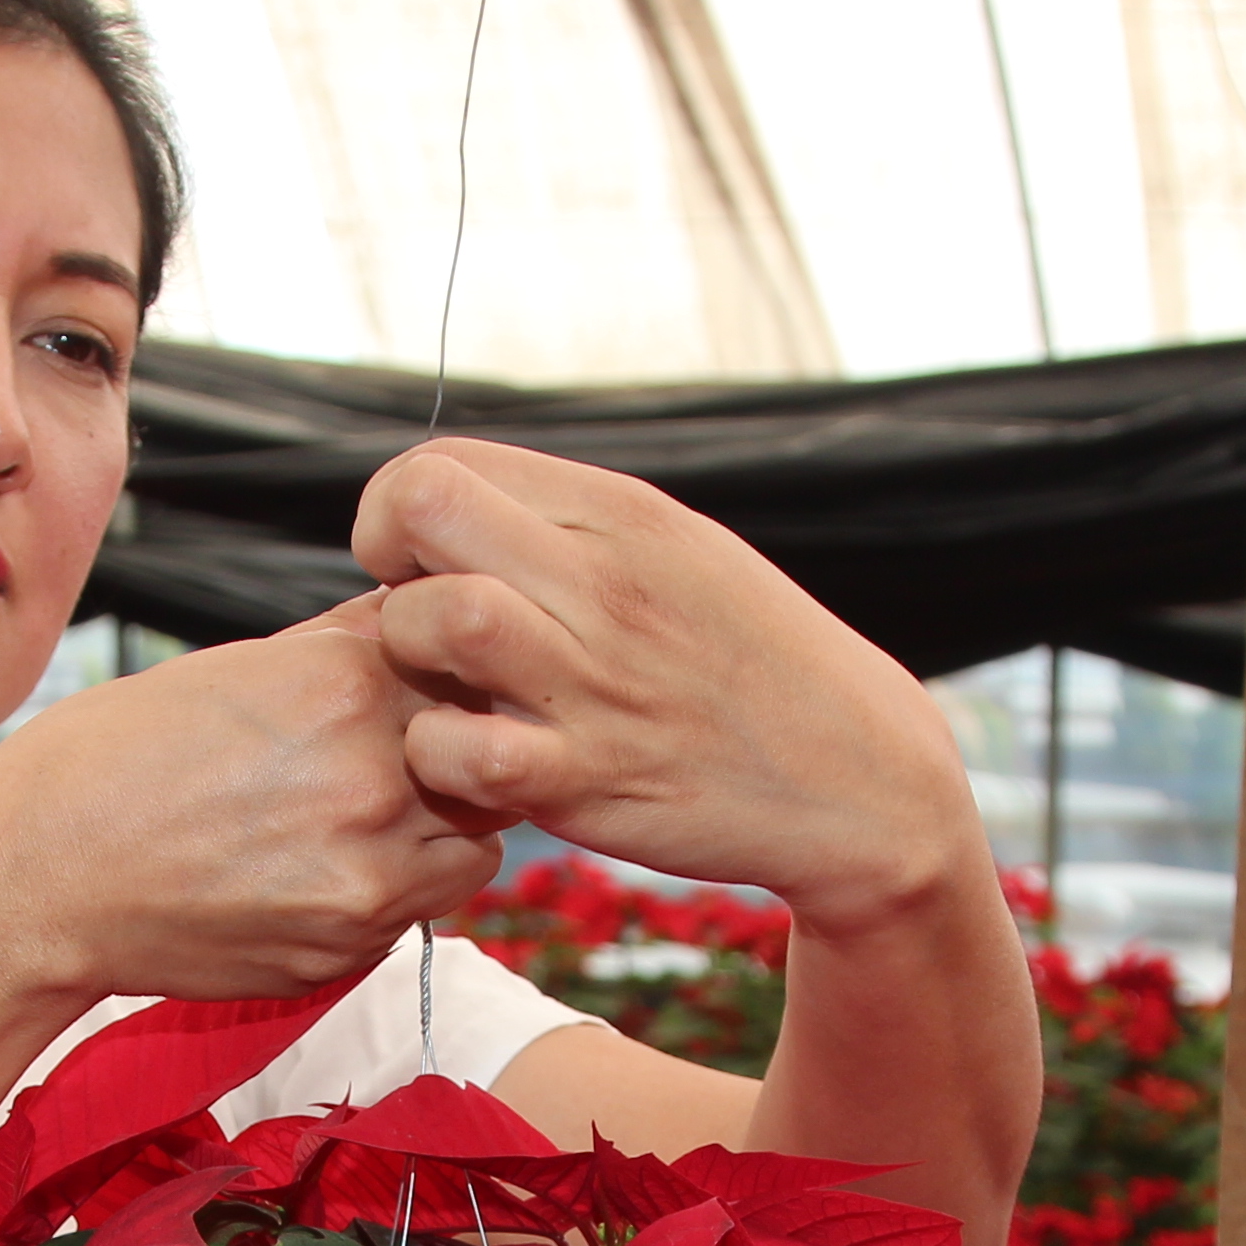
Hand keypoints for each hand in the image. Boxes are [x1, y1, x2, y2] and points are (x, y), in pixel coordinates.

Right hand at [0, 614, 512, 1006]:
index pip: (471, 666)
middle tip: (400, 761)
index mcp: (343, 682)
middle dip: (458, 757)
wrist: (40, 879)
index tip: (426, 690)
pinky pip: (419, 911)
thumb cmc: (116, 761)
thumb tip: (418, 614)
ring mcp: (368, 872)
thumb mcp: (232, 668)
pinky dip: (392, 892)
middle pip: (490, 757)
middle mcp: (373, 776)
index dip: (454, 679)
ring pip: (477, 844)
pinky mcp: (350, 947)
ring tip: (361, 823)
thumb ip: (341, 648)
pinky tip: (317, 873)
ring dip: (443, 831)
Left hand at [351, 440, 981, 936]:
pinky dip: (442, 761)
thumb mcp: (678, 554)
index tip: (424, 568)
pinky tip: (478, 767)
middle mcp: (603, 582)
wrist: (856, 778)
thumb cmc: (750, 665)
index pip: (441, 464)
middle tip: (420, 627)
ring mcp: (593, 682)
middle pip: (421, 511)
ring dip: (412, 661)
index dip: (399, 516)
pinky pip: (460, 751)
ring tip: (449, 694)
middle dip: (388, 568)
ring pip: (434, 620)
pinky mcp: (586, 781)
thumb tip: (457, 509)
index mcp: (621, 513)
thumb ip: (571, 526)